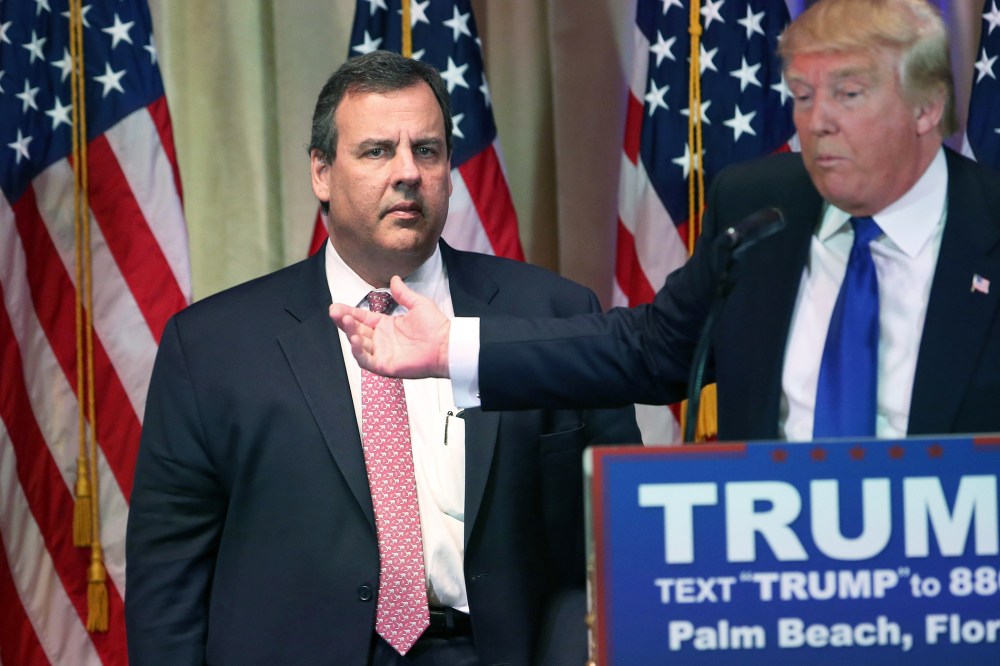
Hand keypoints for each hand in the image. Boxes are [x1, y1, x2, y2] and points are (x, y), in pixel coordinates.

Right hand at [329, 275, 450, 377]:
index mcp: (386, 325)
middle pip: (356, 331)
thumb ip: (403, 294)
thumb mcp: (418, 304)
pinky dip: (359, 353)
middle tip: (336, 312)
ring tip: (346, 323)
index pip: (362, 318)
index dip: (348, 312)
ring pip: (359, 346)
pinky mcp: (386, 366)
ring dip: (350, 334)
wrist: (448, 344)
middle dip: (344, 322)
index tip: (336, 306)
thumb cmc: (436, 327)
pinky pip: (367, 361)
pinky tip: (355, 341)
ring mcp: (383, 354)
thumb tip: (394, 278)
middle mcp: (381, 340)